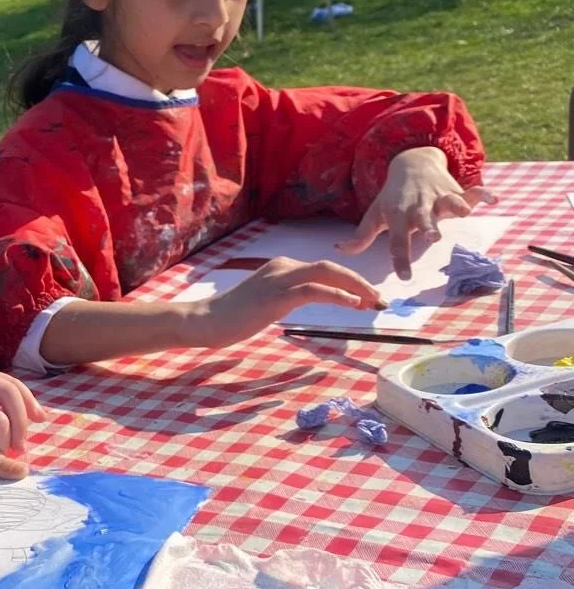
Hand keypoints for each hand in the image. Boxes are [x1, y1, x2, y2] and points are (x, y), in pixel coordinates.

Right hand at [179, 258, 384, 347]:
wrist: (206, 321)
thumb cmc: (233, 317)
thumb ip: (288, 298)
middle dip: (360, 282)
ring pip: (327, 274)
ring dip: (356, 287)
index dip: (352, 282)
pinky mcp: (276, 296)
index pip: (325, 270)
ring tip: (374, 302)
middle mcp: (284, 266)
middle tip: (382, 301)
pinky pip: (313, 291)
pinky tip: (353, 305)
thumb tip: (310, 302)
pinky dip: (337, 296)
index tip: (370, 299)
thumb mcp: (267, 303)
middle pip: (331, 267)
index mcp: (283, 267)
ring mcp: (279, 279)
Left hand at [337, 146, 494, 279]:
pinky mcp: (455, 189)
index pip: (397, 240)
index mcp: (398, 215)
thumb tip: (339, 249)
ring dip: (456, 206)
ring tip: (464, 212)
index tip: (405, 276)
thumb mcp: (375, 214)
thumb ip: (361, 236)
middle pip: (424, 219)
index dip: (400, 258)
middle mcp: (419, 206)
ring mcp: (438, 196)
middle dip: (429, 227)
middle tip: (432, 237)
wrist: (411, 162)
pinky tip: (493, 198)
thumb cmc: (392, 197)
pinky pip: (471, 190)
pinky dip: (482, 193)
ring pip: (449, 201)